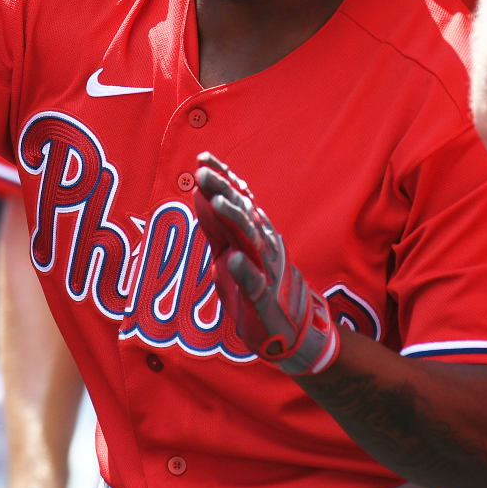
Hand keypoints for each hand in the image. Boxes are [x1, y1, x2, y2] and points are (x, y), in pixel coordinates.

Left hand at [192, 152, 338, 375]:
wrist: (287, 329)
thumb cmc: (255, 286)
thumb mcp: (229, 251)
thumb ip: (216, 225)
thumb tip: (200, 192)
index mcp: (252, 233)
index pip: (235, 200)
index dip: (221, 179)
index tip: (203, 158)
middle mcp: (261, 245)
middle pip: (241, 213)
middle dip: (223, 190)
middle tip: (203, 173)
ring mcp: (265, 270)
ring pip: (250, 240)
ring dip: (235, 220)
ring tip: (217, 202)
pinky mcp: (265, 298)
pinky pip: (256, 283)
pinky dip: (247, 271)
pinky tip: (236, 260)